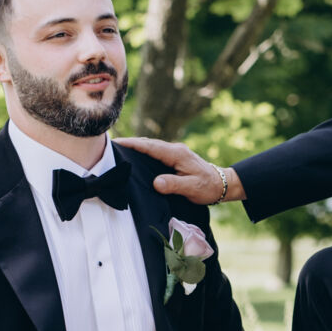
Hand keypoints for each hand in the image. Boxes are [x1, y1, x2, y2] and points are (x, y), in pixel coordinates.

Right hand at [115, 137, 245, 205]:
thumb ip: (174, 184)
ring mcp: (175, 152)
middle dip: (130, 143)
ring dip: (136, 147)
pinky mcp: (175, 157)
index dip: (133, 144)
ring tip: (117, 150)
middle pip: (148, 143)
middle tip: (110, 145)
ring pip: (151, 147)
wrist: (221, 184)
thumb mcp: (191, 188)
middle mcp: (175, 149)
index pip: (151, 146)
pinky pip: (155, 152)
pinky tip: (135, 158)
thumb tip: (155, 183)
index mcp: (177, 154)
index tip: (117, 143)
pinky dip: (144, 152)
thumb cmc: (207, 187)